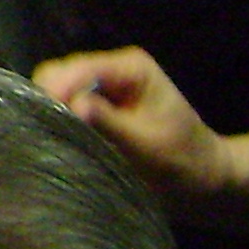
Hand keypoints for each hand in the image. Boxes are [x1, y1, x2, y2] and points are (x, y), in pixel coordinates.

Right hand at [33, 48, 248, 234]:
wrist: (204, 179)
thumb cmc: (184, 162)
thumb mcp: (148, 145)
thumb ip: (109, 123)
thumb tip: (72, 106)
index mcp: (131, 68)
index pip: (79, 69)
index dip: (58, 91)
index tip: (44, 120)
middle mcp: (114, 69)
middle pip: (62, 73)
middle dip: (50, 99)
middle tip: (43, 133)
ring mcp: (104, 85)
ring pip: (58, 88)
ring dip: (53, 110)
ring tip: (49, 137)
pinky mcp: (97, 103)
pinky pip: (65, 103)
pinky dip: (59, 118)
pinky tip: (59, 137)